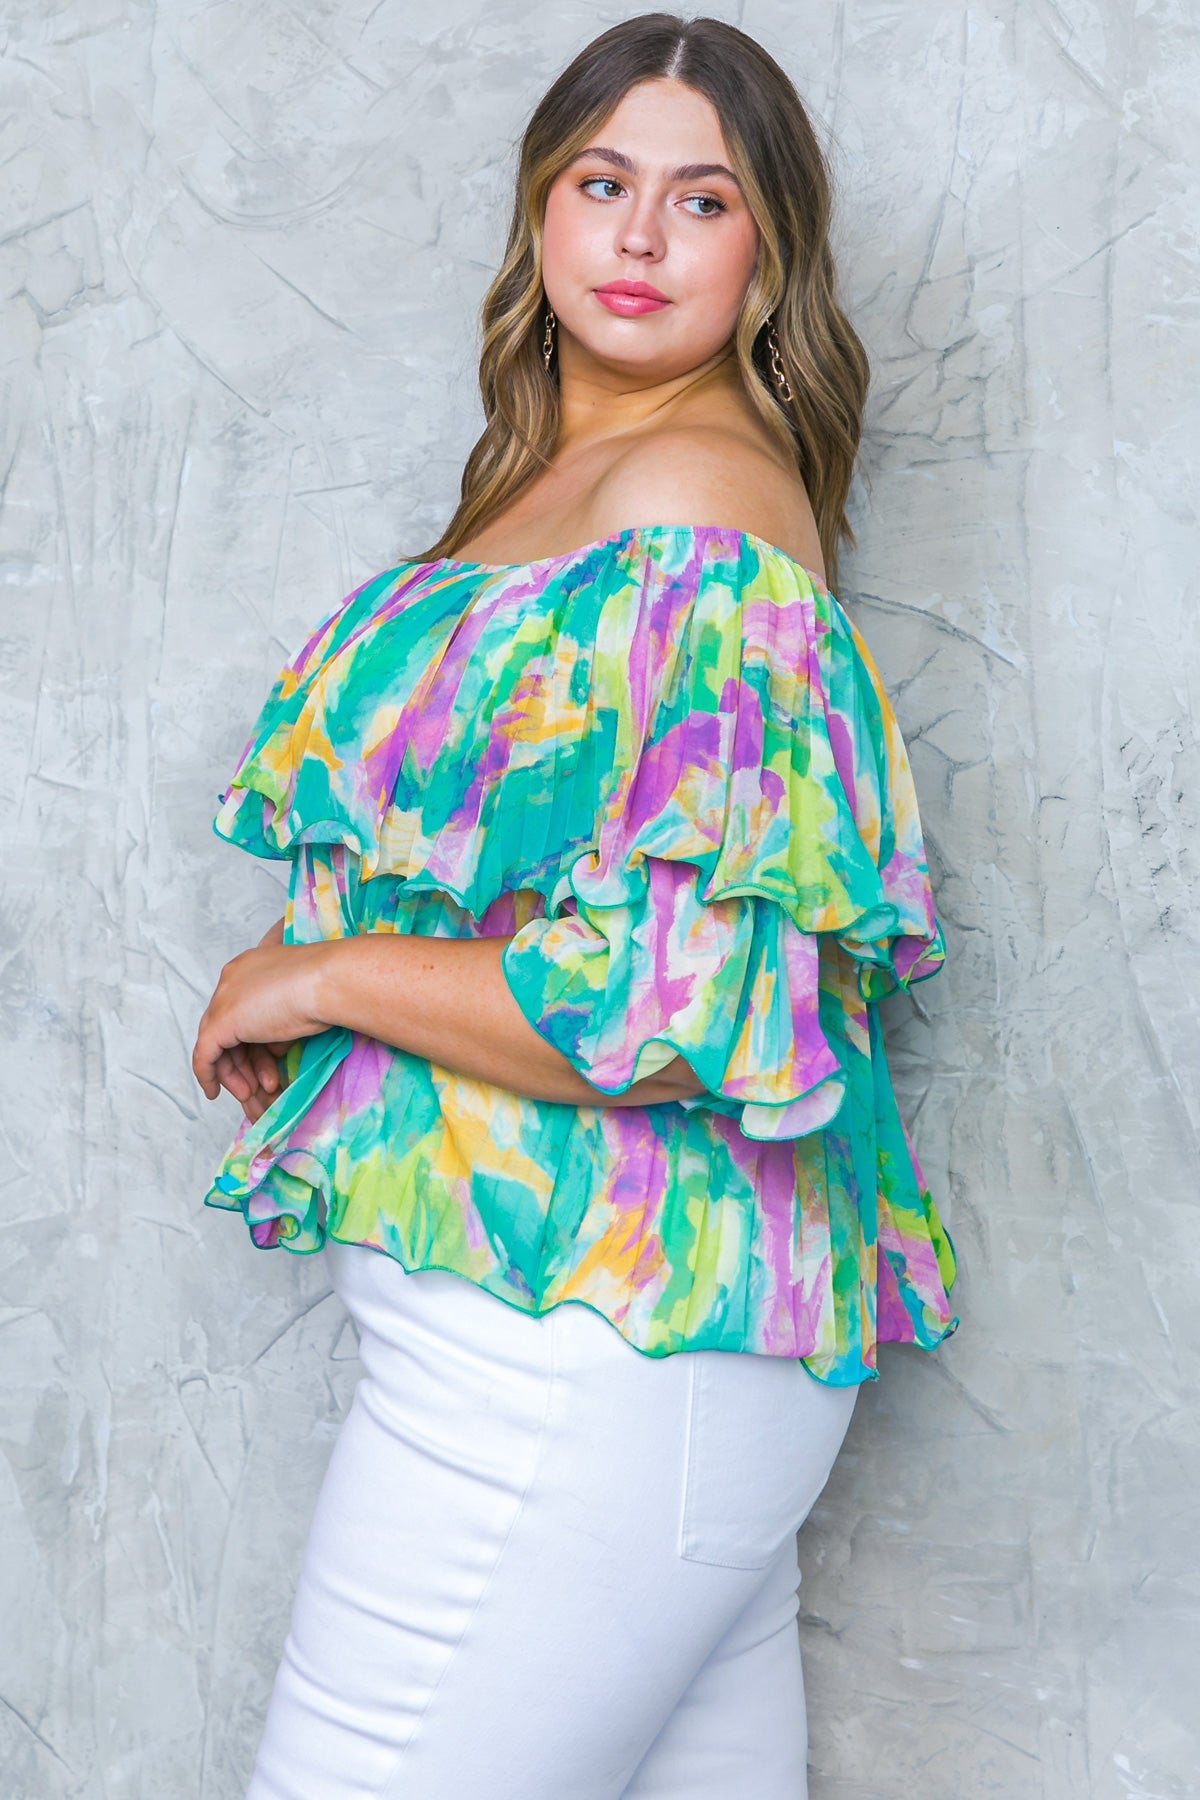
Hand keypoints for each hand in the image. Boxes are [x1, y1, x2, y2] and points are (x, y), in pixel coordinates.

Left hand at [193, 917, 327, 1118]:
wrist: (328, 981)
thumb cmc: (327, 987)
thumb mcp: (300, 999)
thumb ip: (282, 1015)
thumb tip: (274, 1047)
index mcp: (250, 966)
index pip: (240, 1007)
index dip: (249, 1038)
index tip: (266, 1059)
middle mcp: (231, 979)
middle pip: (225, 1026)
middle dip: (239, 1060)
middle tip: (254, 1084)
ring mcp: (224, 999)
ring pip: (216, 1043)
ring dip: (233, 1073)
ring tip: (250, 1092)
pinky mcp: (221, 1022)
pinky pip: (204, 1055)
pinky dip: (207, 1075)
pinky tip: (214, 1092)